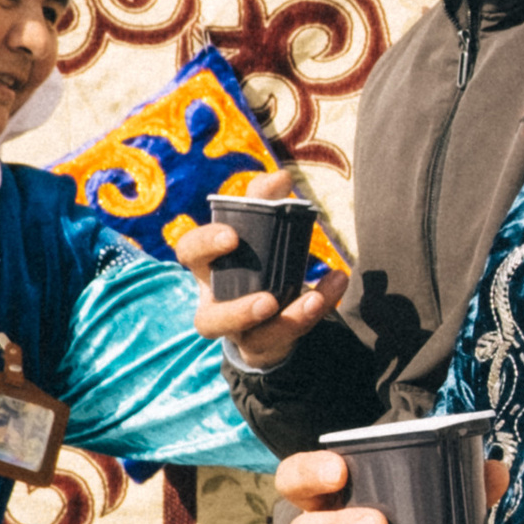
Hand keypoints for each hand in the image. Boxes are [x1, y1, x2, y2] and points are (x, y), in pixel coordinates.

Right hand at [180, 181, 349, 370]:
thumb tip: (282, 176)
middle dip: (236, 311)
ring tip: (311, 301)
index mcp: (207, 269)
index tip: (232, 236)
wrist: (265, 303)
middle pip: (208, 321)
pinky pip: (287, 338)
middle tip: (267, 300)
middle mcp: (216, 306)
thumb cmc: (255, 258)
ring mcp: (240, 333)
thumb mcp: (257, 227)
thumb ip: (264, 201)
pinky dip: (314, 312)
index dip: (203, 246)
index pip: (189, 254)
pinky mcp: (265, 347)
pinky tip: (334, 286)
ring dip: (282, 322)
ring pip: (251, 340)